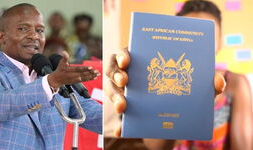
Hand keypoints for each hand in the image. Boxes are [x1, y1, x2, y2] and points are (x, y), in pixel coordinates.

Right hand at [48, 51, 98, 87]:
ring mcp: (75, 79)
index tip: (90, 67)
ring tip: (98, 74)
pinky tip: (95, 77)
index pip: (78, 69)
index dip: (85, 68)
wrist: (57, 80)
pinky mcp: (77, 81)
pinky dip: (90, 79)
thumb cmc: (59, 70)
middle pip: (83, 74)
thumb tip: (64, 52)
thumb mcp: (61, 63)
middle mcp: (73, 76)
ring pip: (85, 77)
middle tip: (97, 71)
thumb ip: (64, 58)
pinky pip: (84, 80)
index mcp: (70, 70)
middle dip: (91, 73)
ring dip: (92, 76)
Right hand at [104, 47, 225, 136]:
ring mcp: (124, 94)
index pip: (125, 54)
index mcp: (142, 64)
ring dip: (115, 97)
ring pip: (111, 91)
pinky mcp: (124, 114)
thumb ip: (206, 86)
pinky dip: (119, 125)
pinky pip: (117, 118)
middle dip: (116, 74)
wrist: (174, 125)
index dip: (122, 55)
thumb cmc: (182, 99)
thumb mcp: (195, 93)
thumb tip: (217, 81)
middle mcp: (129, 77)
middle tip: (125, 80)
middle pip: (113, 70)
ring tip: (123, 107)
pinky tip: (122, 130)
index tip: (127, 61)